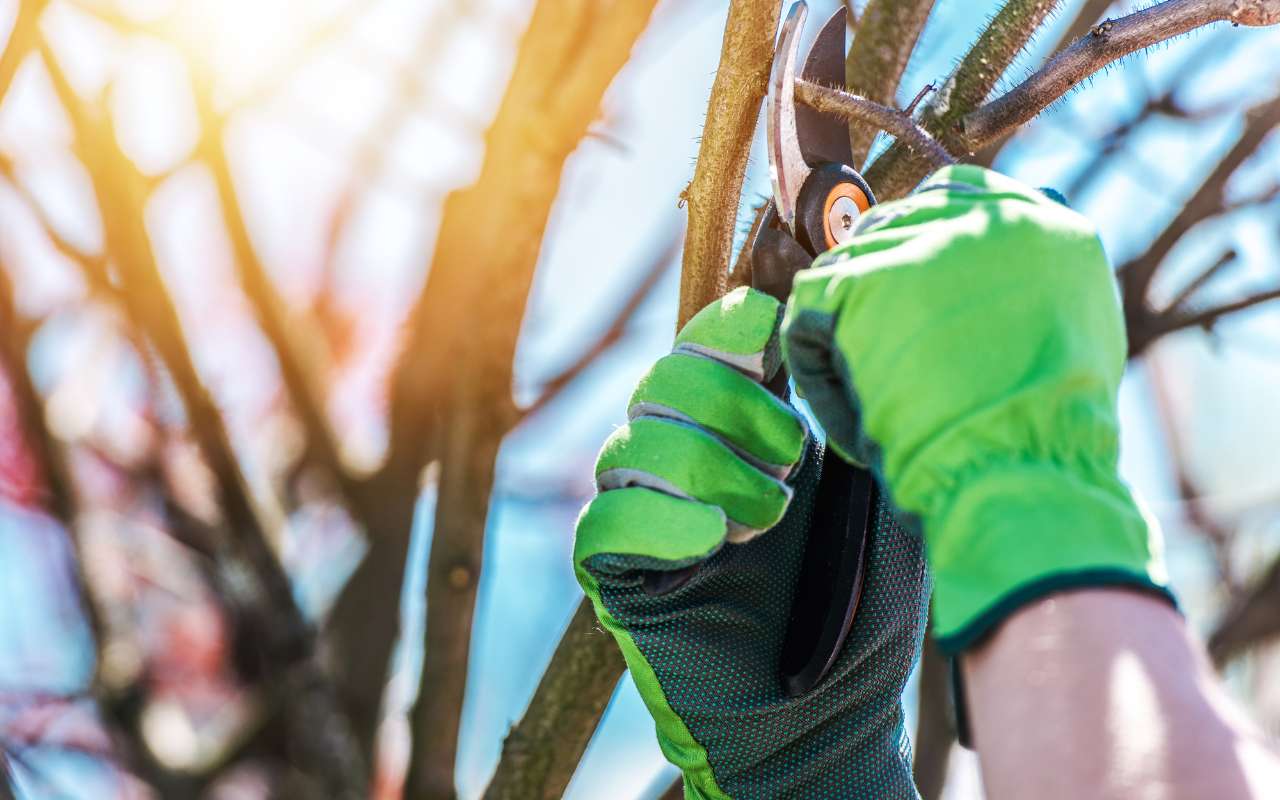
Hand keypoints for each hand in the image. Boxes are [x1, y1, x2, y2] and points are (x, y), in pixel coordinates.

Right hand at [574, 287, 927, 798]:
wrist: (830, 727)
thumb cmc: (864, 620)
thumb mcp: (883, 506)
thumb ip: (860, 425)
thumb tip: (841, 340)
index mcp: (749, 436)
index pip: (709, 346)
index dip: (729, 327)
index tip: (771, 334)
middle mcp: (690, 467)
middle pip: (663, 381)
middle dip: (726, 402)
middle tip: (787, 460)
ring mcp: (650, 521)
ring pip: (629, 443)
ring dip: (702, 465)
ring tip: (765, 520)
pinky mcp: (619, 580)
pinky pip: (603, 524)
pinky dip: (654, 518)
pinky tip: (709, 542)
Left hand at [781, 165, 1172, 653]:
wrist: (1023, 466)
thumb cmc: (1050, 434)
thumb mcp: (1077, 335)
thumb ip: (1032, 286)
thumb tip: (989, 274)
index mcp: (1040, 224)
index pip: (955, 193)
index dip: (920, 241)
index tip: (904, 290)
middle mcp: (980, 218)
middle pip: (890, 227)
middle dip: (875, 292)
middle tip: (881, 358)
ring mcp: (918, 243)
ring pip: (844, 270)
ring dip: (846, 334)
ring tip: (877, 399)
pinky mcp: (861, 279)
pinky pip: (807, 313)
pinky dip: (817, 371)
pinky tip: (851, 413)